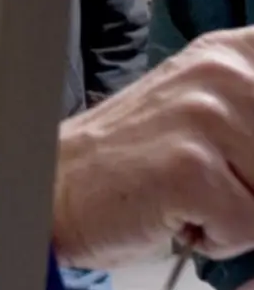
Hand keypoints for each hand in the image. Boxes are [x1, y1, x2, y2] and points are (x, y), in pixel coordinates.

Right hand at [53, 28, 253, 268]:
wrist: (54, 183)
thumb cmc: (135, 159)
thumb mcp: (211, 113)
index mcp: (234, 51)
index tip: (250, 156)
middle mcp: (224, 71)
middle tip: (220, 185)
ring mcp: (206, 114)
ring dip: (246, 214)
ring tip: (197, 197)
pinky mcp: (190, 166)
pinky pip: (251, 227)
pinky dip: (218, 239)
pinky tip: (175, 213)